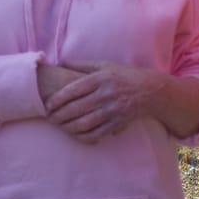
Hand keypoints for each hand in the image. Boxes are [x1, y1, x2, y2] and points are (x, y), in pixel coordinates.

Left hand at [42, 59, 162, 141]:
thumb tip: (61, 63)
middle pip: (77, 108)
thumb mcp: (105, 65)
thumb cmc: (124, 75)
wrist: (151, 91)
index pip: (74, 89)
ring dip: (68, 127)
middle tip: (49, 118)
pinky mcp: (118, 122)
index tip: (47, 105)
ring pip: (85, 122)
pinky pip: (97, 133)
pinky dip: (84, 136)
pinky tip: (74, 134)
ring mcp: (113, 110)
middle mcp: (106, 94)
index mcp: (101, 78)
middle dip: (59, 115)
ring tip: (58, 126)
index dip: (58, 99)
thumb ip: (83, 65)